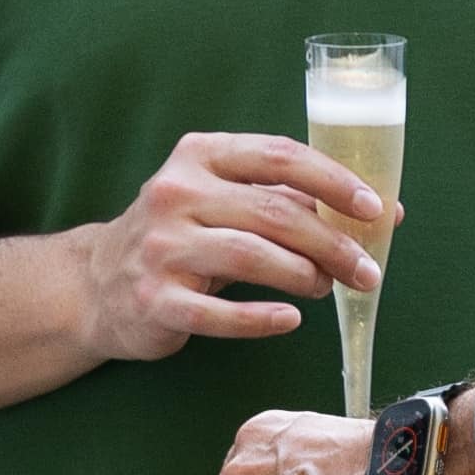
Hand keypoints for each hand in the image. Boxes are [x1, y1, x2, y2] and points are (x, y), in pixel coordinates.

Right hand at [78, 132, 392, 368]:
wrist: (98, 284)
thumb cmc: (180, 236)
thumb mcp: (223, 201)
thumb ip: (289, 199)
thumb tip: (377, 212)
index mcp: (200, 155)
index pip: (278, 156)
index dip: (333, 181)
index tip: (375, 208)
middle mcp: (175, 193)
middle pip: (273, 212)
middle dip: (332, 242)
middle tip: (367, 270)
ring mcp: (161, 246)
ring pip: (251, 256)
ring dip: (304, 276)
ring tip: (328, 288)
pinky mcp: (155, 298)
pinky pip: (220, 313)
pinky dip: (262, 318)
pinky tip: (290, 319)